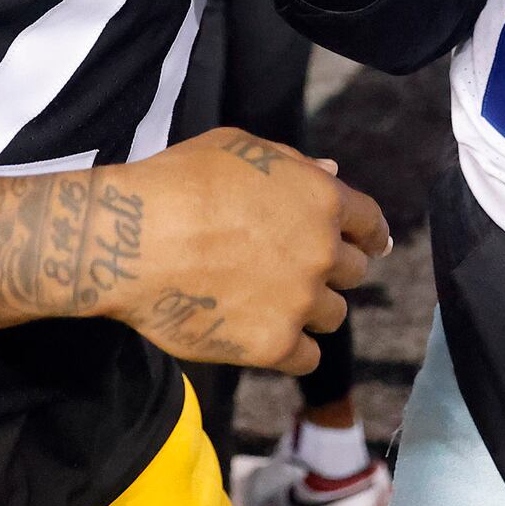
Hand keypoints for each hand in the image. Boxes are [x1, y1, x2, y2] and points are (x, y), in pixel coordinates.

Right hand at [85, 128, 390, 374]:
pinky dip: (294, 349)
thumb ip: (292, 163)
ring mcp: (300, 301)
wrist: (131, 240)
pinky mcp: (273, 345)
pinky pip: (307, 357)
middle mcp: (321, 251)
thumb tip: (331, 173)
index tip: (373, 247)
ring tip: (276, 304)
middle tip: (300, 273)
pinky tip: (270, 338)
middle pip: (354, 271)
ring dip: (312, 310)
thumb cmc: (178, 182)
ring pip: (333, 315)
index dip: (371, 235)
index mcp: (321, 199)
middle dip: (332, 270)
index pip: (370, 222)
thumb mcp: (238, 148)